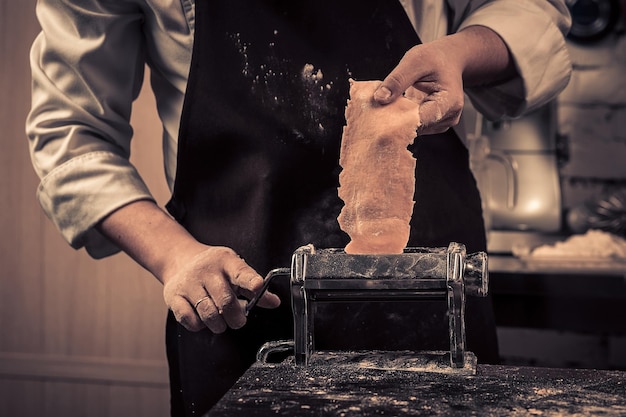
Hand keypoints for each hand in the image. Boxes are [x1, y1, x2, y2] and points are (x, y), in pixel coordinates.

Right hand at [96, 200, 280, 333]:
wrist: (179, 259)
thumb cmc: (213, 268)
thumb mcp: (235, 270)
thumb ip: (253, 288)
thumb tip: (274, 302)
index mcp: (226, 261)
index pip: (241, 271)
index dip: (251, 280)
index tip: (259, 286)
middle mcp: (206, 271)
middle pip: (225, 299)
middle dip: (236, 317)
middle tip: (239, 320)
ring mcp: (189, 284)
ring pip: (207, 312)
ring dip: (219, 324)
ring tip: (222, 322)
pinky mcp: (174, 297)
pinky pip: (188, 319)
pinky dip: (199, 325)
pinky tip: (203, 319)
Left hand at [374, 27, 515, 134]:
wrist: (449, 59)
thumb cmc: (436, 58)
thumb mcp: (415, 61)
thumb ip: (397, 80)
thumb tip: (380, 98)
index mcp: (449, 102)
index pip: (419, 121)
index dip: (397, 121)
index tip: (378, 118)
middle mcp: (449, 116)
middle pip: (417, 128)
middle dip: (396, 120)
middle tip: (378, 111)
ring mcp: (443, 122)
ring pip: (415, 129)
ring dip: (400, 120)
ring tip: (390, 105)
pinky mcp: (435, 124)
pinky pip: (416, 126)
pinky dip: (404, 118)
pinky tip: (397, 108)